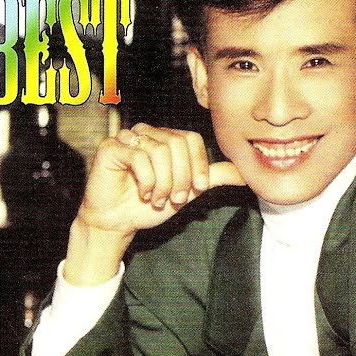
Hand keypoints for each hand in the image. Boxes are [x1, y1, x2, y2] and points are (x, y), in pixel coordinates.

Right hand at [65, 124, 244, 284]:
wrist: (118, 222)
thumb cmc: (149, 205)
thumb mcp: (188, 191)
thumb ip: (213, 178)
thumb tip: (245, 172)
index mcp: (166, 138)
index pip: (192, 139)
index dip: (198, 165)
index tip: (197, 190)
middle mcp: (148, 133)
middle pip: (177, 144)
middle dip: (181, 177)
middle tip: (174, 199)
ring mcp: (128, 137)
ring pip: (159, 151)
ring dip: (163, 183)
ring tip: (156, 198)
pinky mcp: (111, 147)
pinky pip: (138, 156)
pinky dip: (145, 180)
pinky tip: (142, 193)